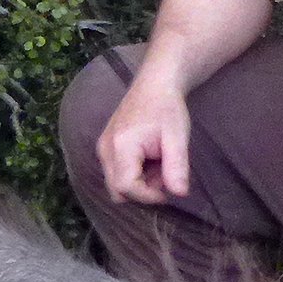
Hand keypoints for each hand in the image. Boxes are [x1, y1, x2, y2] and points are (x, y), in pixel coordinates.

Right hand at [97, 77, 193, 204]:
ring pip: (116, 184)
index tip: (168, 192)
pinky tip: (149, 159)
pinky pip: (116, 173)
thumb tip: (179, 194)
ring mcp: (103, 148)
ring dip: (138, 183)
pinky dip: (134, 174)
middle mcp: (105, 149)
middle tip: (163, 174)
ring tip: (157, 163)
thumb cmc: (167, 108)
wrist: (155, 84)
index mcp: (121, 146)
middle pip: (117, 190)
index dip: (147, 196)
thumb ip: (176, 167)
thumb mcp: (177, 138)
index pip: (126, 187)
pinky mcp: (105, 148)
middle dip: (142, 191)